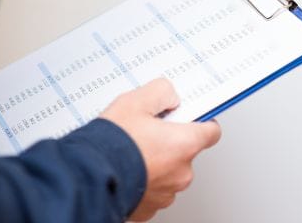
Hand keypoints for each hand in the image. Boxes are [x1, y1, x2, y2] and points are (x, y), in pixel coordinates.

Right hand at [100, 78, 220, 221]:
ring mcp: (166, 193)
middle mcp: (181, 173)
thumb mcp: (137, 100)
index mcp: (185, 145)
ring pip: (169, 171)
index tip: (190, 116)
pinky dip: (144, 178)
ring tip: (133, 149)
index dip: (200, 120)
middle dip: (170, 140)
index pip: (211, 131)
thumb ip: (162, 92)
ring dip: (156, 161)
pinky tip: (128, 167)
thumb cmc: (113, 142)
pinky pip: (153, 188)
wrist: (90, 175)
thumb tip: (170, 96)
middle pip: (186, 151)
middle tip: (147, 130)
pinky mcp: (149, 208)